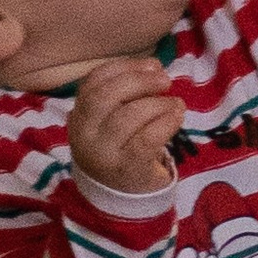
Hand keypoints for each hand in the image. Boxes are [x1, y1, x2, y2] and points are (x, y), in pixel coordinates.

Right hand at [71, 55, 180, 195]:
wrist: (123, 193)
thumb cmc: (122, 146)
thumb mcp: (114, 118)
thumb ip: (128, 92)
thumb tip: (154, 66)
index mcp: (79, 115)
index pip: (94, 82)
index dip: (125, 67)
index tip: (152, 64)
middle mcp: (85, 134)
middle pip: (105, 96)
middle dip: (139, 81)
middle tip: (165, 80)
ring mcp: (103, 153)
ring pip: (127, 117)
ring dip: (156, 104)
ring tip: (175, 103)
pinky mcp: (127, 168)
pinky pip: (146, 140)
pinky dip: (165, 123)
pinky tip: (177, 116)